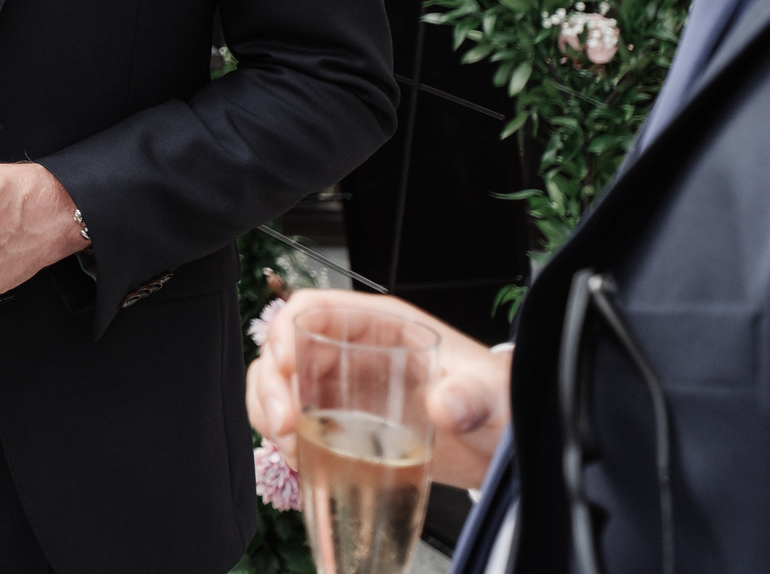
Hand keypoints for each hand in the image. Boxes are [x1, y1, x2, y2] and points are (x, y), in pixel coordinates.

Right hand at [246, 290, 508, 489]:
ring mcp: (343, 388)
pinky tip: (297, 460)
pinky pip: (293, 422)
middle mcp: (352, 351)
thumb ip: (472, 395)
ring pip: (279, 386)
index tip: (286, 365)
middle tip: (284, 425)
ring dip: (268, 413)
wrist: (502, 443)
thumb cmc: (496, 400)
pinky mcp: (341, 424)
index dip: (287, 330)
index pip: (315, 309)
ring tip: (288, 447)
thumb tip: (445, 404)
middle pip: (285, 351)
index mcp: (381, 326)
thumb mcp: (490, 392)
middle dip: (271, 386)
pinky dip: (282, 439)